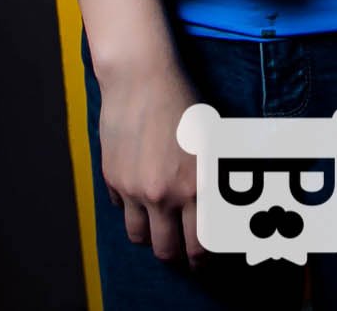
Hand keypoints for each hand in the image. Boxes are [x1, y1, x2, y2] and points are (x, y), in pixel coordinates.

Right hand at [96, 49, 206, 268]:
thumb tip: (222, 209)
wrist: (141, 78)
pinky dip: (131, 207)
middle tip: (181, 249)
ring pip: (140, 237)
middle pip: (167, 250)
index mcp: (197, 186)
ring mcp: (135, 189)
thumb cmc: (183, 102)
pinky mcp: (113, 179)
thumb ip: (215, 179)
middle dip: (176, 255)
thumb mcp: (213, 141)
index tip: (204, 257)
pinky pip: (121, 209)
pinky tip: (140, 192)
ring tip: (159, 225)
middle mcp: (165, 194)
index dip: (203, 258)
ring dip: (151, 235)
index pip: (201, 244)